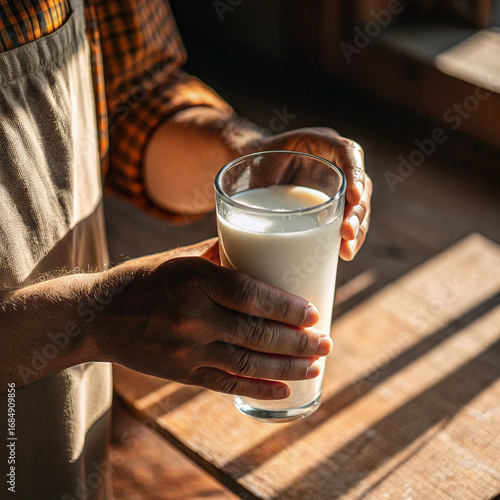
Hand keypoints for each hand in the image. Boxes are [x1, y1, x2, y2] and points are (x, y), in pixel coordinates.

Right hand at [92, 241, 331, 399]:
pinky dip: (258, 389)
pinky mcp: (181, 373)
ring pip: (247, 363)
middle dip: (298, 342)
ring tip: (316, 367)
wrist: (98, 315)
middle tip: (326, 343)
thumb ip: (219, 255)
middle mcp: (192, 316)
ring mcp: (186, 349)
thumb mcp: (178, 257)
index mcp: (195, 279)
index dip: (287, 307)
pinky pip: (225, 384)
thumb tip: (258, 247)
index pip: (251, 295)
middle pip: (256, 333)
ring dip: (287, 367)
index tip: (313, 313)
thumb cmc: (143, 279)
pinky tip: (285, 389)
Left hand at [253, 128, 371, 260]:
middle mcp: (334, 162)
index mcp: (318, 142)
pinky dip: (348, 237)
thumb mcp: (252, 160)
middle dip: (357, 211)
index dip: (354, 173)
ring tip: (347, 250)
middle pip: (359, 184)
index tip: (352, 196)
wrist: (252, 171)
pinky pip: (347, 220)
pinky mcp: (334, 206)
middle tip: (346, 234)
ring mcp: (337, 185)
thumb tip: (251, 196)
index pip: (346, 150)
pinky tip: (344, 253)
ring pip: (358, 206)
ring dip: (357, 229)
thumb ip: (254, 171)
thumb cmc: (251, 162)